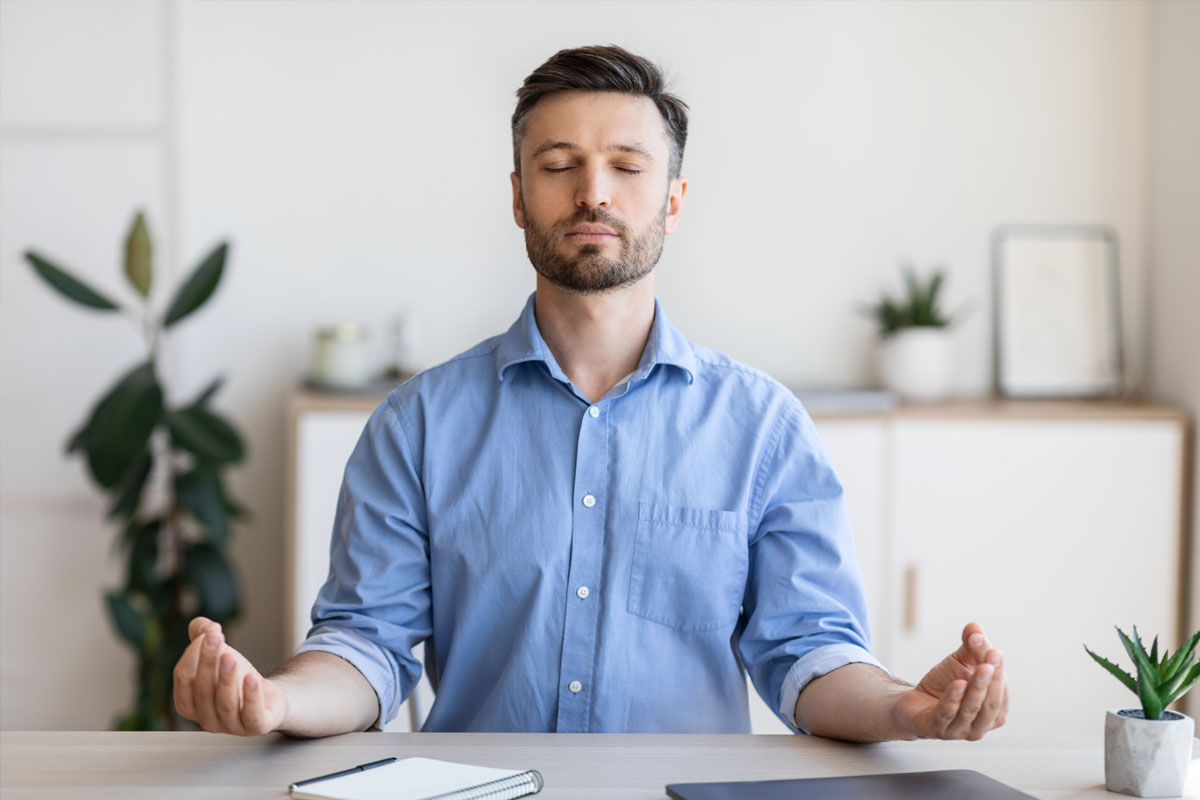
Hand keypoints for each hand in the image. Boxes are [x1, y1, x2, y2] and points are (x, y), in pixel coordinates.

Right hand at [173, 616, 288, 734]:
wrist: (269, 699)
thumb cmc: (237, 678)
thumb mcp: (219, 655)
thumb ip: (203, 637)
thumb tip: (201, 625)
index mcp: (190, 704)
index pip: (183, 680)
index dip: (193, 655)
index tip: (210, 631)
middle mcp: (207, 719)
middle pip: (203, 691)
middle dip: (208, 662)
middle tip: (216, 637)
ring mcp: (231, 727)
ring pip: (225, 704)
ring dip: (226, 678)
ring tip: (231, 657)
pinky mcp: (256, 727)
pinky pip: (251, 715)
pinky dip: (250, 696)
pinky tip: (252, 678)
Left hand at [890, 622, 1008, 739]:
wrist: (913, 704)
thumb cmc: (943, 686)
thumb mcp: (960, 662)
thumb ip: (971, 645)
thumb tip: (976, 627)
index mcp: (994, 712)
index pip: (1000, 690)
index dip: (998, 669)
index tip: (994, 648)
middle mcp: (980, 727)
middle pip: (990, 703)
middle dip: (992, 679)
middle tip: (992, 656)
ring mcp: (958, 731)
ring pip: (970, 710)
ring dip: (977, 687)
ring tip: (980, 667)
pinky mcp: (934, 729)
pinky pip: (946, 715)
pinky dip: (953, 699)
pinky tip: (957, 684)